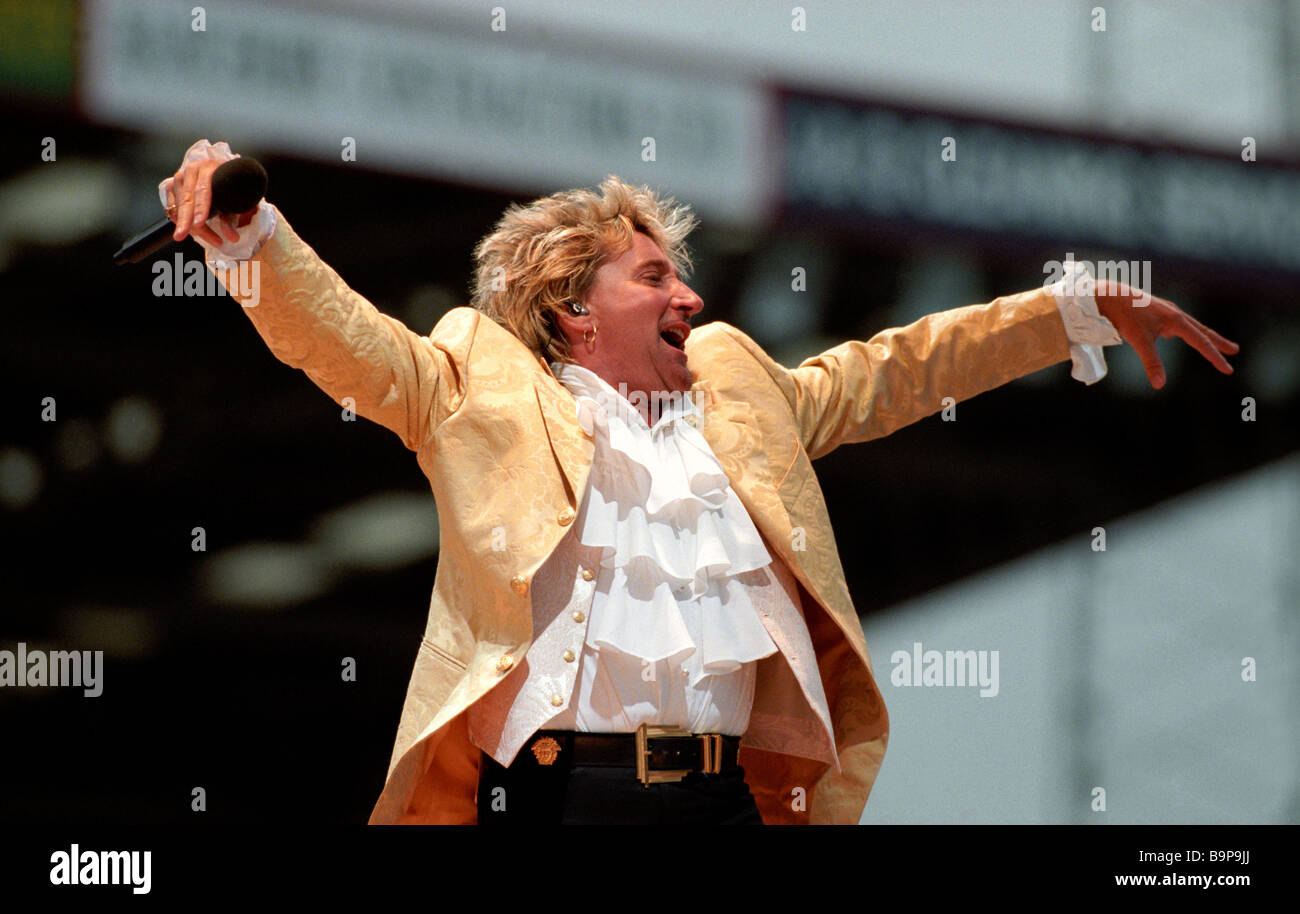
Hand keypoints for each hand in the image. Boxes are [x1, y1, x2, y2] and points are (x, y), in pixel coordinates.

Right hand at [161, 150, 243, 246]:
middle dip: (185, 220)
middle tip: (181, 236)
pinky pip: (172, 208)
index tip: (199, 223)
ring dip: (190, 226)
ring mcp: (179, 178)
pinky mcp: (171, 187)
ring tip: (212, 240)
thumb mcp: (235, 200)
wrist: (222, 174)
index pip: (202, 189)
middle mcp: (191, 171)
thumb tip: (232, 237)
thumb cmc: (229, 186)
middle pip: (187, 199)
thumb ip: (231, 219)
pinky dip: (181, 222)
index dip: (201, 208)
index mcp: (208, 167)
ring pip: (179, 207)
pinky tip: (195, 231)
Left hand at [1093, 281, 1238, 388]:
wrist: (1108, 295)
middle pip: (1202, 331)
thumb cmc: (1124, 316)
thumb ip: (1151, 362)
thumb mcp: (1138, 340)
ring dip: (1203, 336)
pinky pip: (1176, 324)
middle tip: (1235, 351)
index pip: (1201, 342)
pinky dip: (1185, 331)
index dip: (1215, 357)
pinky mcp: (1155, 311)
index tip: (1228, 369)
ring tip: (1212, 345)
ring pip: (1190, 326)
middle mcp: (1174, 314)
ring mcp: (1165, 311)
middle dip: (1218, 343)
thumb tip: (1160, 385)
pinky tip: (1176, 334)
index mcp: (1175, 320)